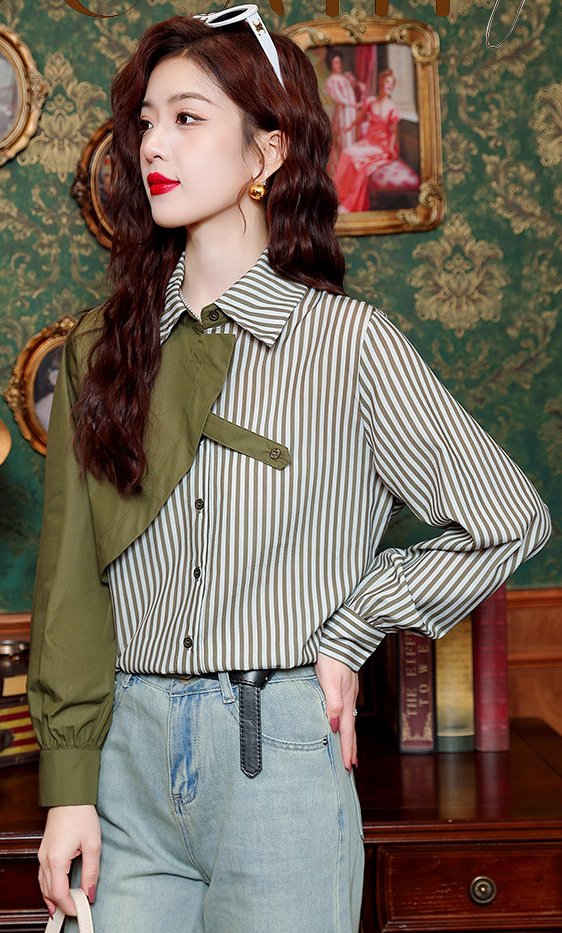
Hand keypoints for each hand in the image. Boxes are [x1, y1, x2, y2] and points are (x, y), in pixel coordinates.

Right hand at [38, 805, 100, 917]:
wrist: (69, 796)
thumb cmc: (81, 816)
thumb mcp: (93, 844)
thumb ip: (91, 871)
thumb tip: (90, 892)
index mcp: (56, 859)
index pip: (59, 894)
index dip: (70, 906)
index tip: (81, 910)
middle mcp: (45, 860)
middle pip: (50, 892)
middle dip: (63, 904)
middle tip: (78, 909)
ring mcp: (42, 855)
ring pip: (43, 886)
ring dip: (54, 898)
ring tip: (68, 906)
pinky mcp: (44, 851)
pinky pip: (43, 876)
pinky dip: (49, 887)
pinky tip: (56, 891)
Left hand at [314, 653, 358, 770]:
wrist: (341, 639)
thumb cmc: (332, 658)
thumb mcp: (330, 680)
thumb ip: (333, 703)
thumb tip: (336, 726)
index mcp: (346, 702)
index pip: (347, 731)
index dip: (347, 749)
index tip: (348, 767)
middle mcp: (349, 700)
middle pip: (351, 730)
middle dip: (351, 749)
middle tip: (351, 766)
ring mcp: (349, 694)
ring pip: (350, 721)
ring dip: (350, 738)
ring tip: (350, 751)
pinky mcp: (346, 688)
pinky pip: (348, 712)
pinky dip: (347, 724)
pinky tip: (343, 723)